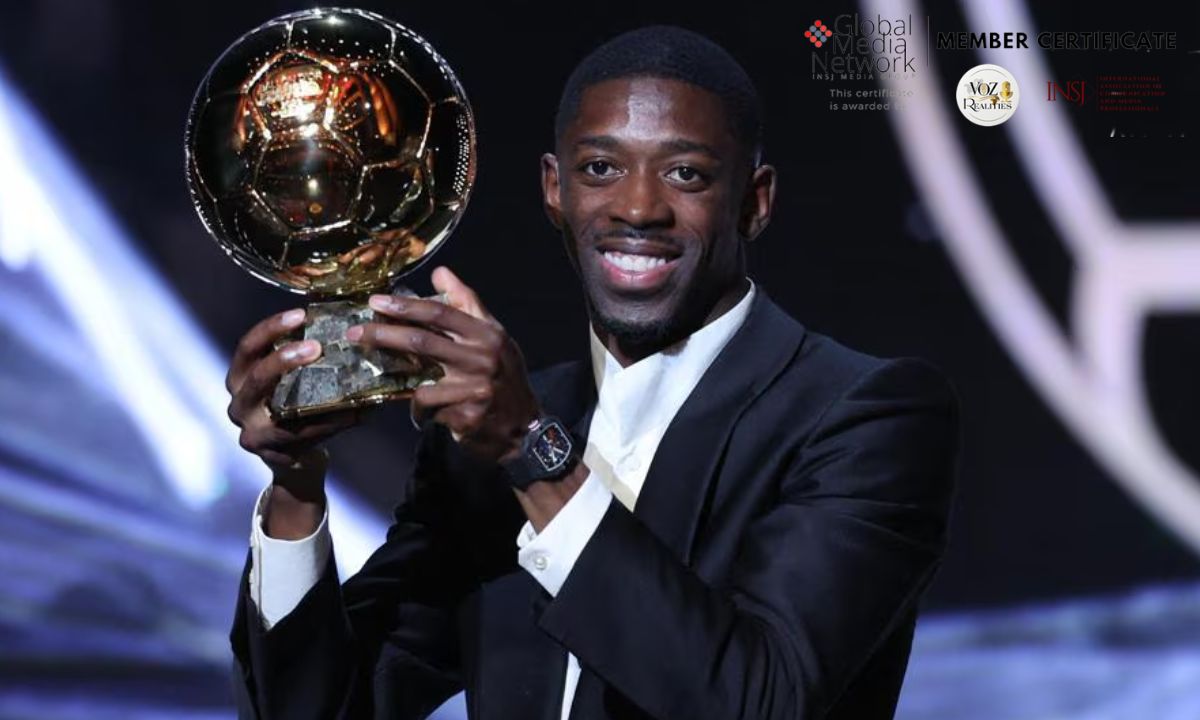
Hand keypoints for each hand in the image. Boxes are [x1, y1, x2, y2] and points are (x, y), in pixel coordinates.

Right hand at [225, 308, 365, 536]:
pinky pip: (306, 434)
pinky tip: (355, 413)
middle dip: (285, 359)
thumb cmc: (288, 408)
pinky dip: (332, 423)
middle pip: (256, 377)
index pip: (247, 348)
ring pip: (282, 411)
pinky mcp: (274, 453)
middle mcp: (239, 404)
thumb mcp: (285, 381)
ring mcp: (253, 432)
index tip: (300, 315)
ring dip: (315, 397)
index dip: (270, 329)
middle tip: (316, 346)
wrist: (290, 458)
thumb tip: (348, 326)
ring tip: (344, 385)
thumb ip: (301, 358)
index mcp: (239, 378)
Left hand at [348, 266, 540, 464]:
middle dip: (383, 335)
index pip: (440, 313)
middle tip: (354, 333)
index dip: (405, 306)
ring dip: (405, 388)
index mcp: (486, 335)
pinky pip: (428, 411)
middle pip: (422, 342)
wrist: (525, 425)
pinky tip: (425, 414)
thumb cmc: (504, 375)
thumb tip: (440, 272)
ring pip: (421, 385)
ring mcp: (475, 390)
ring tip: (401, 388)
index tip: (376, 302)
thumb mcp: (494, 336)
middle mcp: (481, 359)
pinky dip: (420, 412)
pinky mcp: (467, 417)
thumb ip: (467, 303)